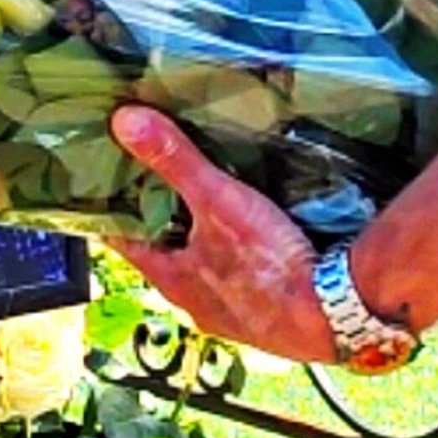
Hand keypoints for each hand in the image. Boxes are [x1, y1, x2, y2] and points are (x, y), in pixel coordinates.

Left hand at [109, 106, 338, 367]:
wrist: (332, 314)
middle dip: (164, 222)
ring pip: (205, 270)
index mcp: (173, 278)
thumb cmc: (270, 266)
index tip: (106, 189)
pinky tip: (257, 238)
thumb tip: (126, 123)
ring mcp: (231, 312)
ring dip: (204, 242)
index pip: (126, 241)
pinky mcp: (266, 314)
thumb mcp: (218, 201)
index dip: (116, 213)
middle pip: (166, 254)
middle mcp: (196, 301)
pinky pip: (242, 280)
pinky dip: (240, 257)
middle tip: (162, 185)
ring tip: (211, 205)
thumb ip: (175, 160)